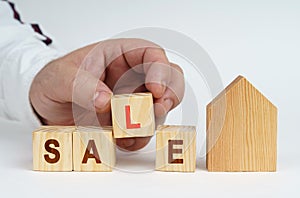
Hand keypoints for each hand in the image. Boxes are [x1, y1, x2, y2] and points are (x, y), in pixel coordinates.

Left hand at [29, 38, 183, 150]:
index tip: (155, 88)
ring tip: (129, 131)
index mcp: (119, 55)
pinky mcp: (128, 122)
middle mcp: (132, 77)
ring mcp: (132, 100)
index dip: (161, 69)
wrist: (47, 107)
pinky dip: (138, 139)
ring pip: (159, 108)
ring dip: (152, 122)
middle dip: (169, 95)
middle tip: (157, 110)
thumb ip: (79, 84)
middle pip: (168, 80)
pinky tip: (122, 141)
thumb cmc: (54, 81)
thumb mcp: (58, 77)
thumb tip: (105, 100)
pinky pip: (143, 132)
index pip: (151, 54)